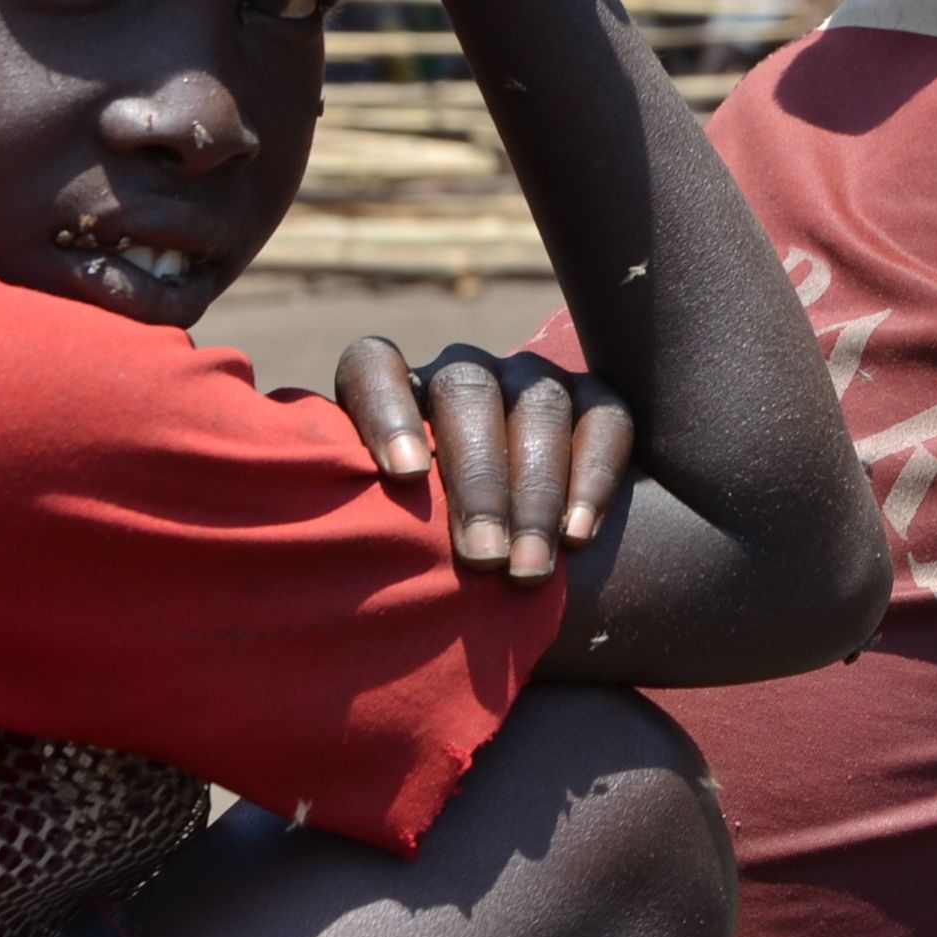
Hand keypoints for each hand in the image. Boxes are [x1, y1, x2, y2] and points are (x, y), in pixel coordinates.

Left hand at [335, 336, 636, 583]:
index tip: (401, 477)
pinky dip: (593, 477)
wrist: (502, 560)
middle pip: (468, 393)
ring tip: (528, 570)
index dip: (386, 412)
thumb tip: (332, 556)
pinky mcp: (593, 399)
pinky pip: (604, 420)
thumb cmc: (418, 554)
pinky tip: (579, 536)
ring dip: (537, 494)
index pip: (374, 366)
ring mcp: (530, 380)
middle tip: (481, 558)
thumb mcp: (379, 535)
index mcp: (395, 392)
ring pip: (537, 407)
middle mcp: (464, 373)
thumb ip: (359, 523)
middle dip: (478, 480)